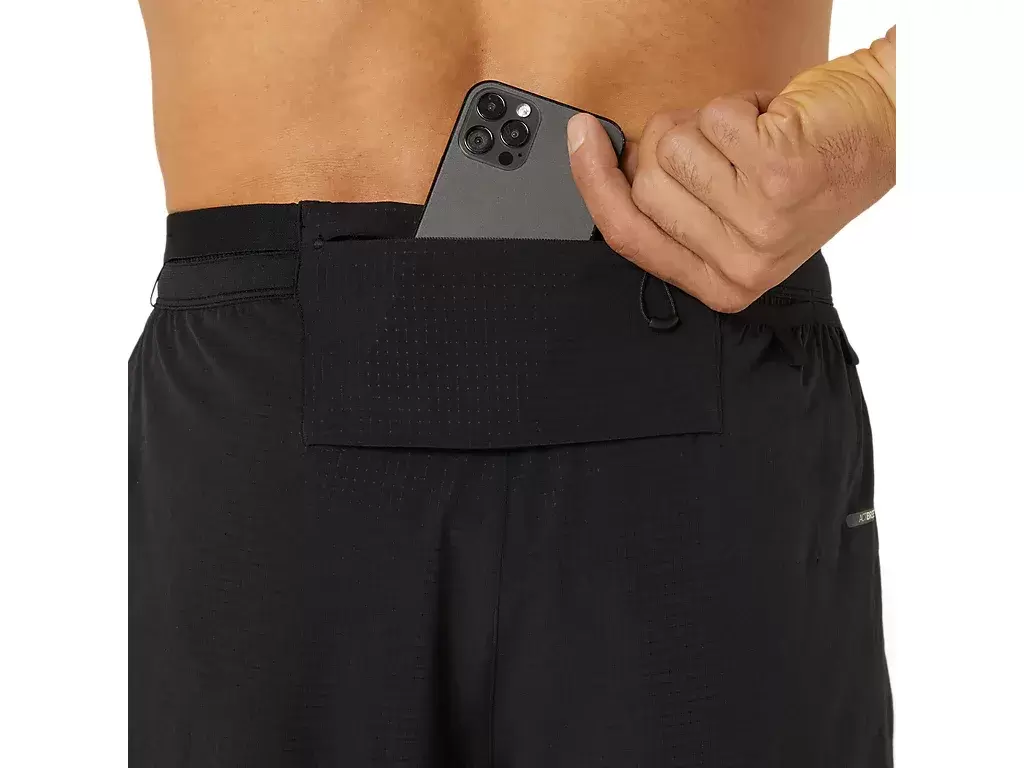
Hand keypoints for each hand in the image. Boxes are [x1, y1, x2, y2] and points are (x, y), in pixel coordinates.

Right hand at [568, 27, 895, 312]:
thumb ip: (673, 210)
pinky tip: (772, 123)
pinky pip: (710, 118)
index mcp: (723, 282)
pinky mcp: (776, 172)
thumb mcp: (734, 213)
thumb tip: (603, 172)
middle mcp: (741, 263)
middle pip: (644, 186)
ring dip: (707, 124)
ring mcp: (760, 221)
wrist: (881, 131)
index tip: (581, 140)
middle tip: (721, 148)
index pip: (629, 237)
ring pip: (671, 148)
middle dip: (671, 146)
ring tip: (752, 138)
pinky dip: (738, 104)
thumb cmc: (809, 169)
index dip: (594, 185)